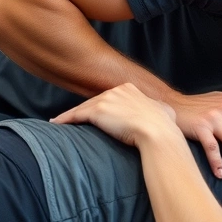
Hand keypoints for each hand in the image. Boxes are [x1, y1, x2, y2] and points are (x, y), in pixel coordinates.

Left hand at [51, 83, 179, 147]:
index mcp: (131, 88)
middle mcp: (117, 90)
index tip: (95, 115)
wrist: (158, 133)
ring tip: (60, 122)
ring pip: (83, 108)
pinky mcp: (97, 111)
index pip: (109, 98)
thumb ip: (157, 108)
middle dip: (84, 111)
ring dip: (71, 116)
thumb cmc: (164, 126)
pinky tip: (57, 124)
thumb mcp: (164, 111)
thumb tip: (163, 112)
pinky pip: (76, 115)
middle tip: (73, 120)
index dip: (101, 107)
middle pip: (94, 101)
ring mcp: (106, 99)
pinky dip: (65, 120)